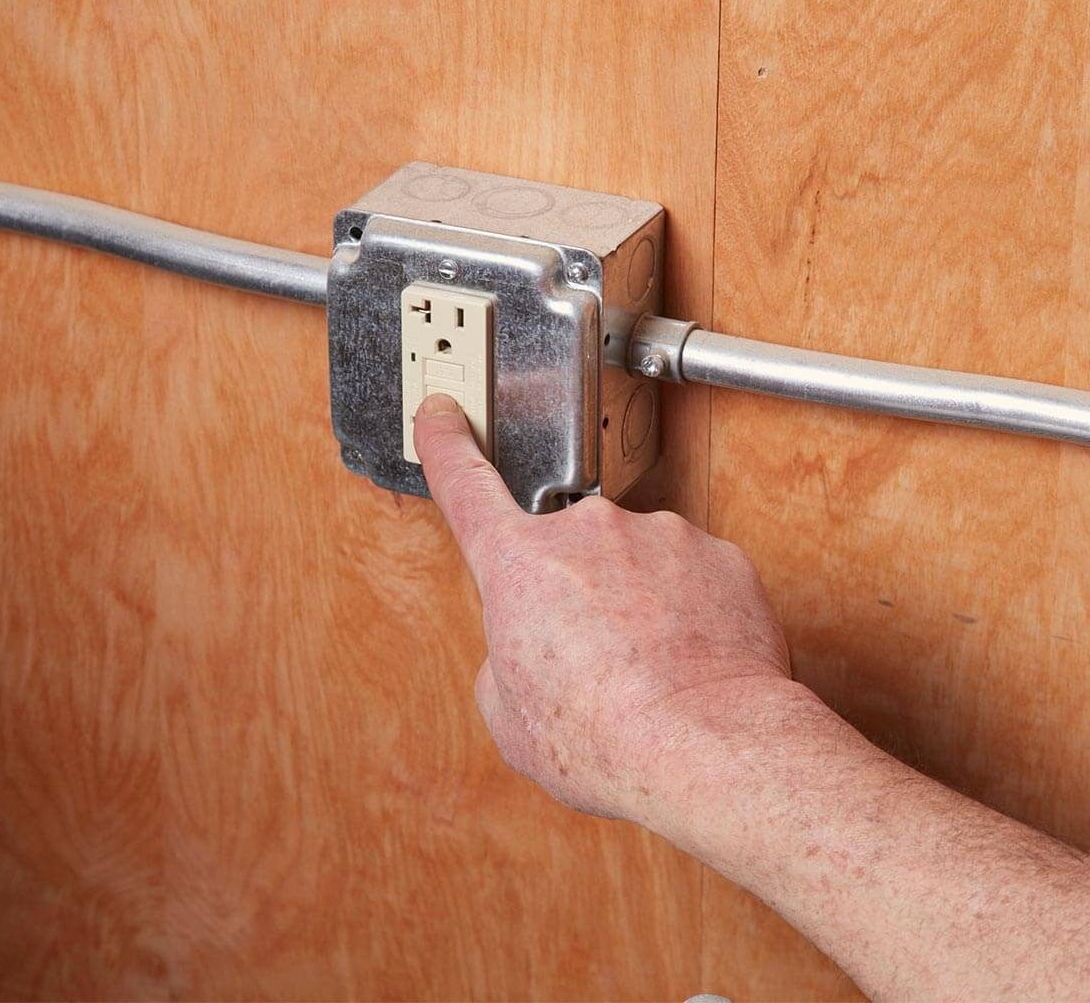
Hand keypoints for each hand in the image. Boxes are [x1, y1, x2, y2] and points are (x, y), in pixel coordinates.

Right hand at [412, 393, 796, 824]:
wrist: (707, 747)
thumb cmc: (603, 739)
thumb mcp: (508, 713)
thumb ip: (505, 654)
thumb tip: (530, 642)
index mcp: (518, 563)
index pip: (465, 483)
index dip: (448, 444)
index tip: (444, 415)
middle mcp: (586, 530)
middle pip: (565, 550)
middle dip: (573, 593)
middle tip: (591, 657)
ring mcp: (657, 534)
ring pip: (633, 561)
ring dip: (634, 602)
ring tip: (647, 667)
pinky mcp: (717, 553)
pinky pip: (689, 573)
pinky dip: (687, 609)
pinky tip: (688, 656)